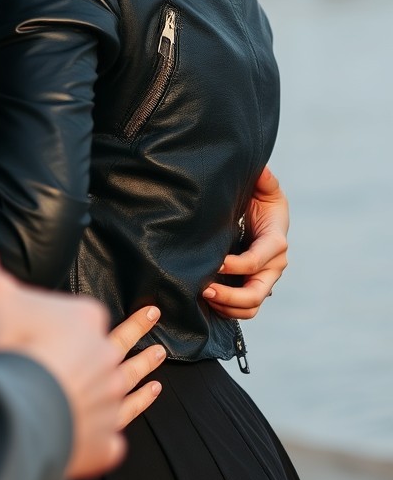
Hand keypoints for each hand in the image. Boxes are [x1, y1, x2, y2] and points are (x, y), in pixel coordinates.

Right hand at [0, 212, 165, 479]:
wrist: (16, 412)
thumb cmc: (6, 348)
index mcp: (85, 320)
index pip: (87, 312)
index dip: (77, 314)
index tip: (75, 314)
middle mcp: (104, 360)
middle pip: (119, 345)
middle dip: (137, 331)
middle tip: (154, 317)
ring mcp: (106, 404)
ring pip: (129, 391)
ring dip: (143, 381)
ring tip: (159, 375)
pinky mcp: (100, 444)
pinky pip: (113, 441)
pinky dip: (112, 438)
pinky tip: (115, 440)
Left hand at [202, 166, 288, 319]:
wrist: (261, 214)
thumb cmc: (260, 198)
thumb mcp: (264, 186)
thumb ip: (264, 179)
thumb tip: (261, 170)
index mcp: (276, 240)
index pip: (258, 260)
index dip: (236, 265)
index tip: (214, 263)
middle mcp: (274, 264)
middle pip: (256, 292)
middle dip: (230, 296)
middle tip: (204, 289)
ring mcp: (265, 279)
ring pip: (251, 306)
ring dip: (227, 306)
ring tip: (203, 296)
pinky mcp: (254, 286)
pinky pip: (246, 308)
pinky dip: (228, 310)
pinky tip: (208, 301)